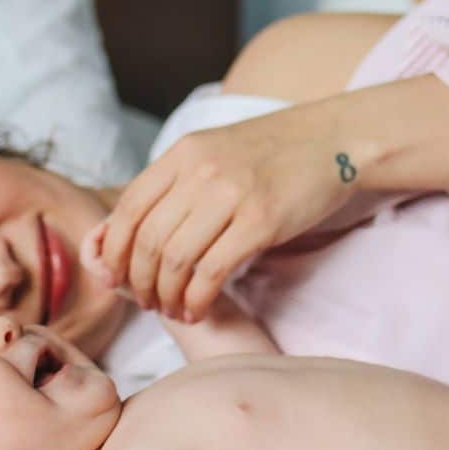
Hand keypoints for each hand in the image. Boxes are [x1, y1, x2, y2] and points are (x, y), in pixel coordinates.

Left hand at [81, 108, 356, 320]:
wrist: (334, 140)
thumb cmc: (274, 153)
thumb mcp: (215, 152)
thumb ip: (177, 182)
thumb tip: (133, 229)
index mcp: (184, 153)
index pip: (128, 207)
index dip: (114, 250)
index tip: (114, 277)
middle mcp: (201, 171)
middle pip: (148, 239)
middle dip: (138, 281)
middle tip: (145, 302)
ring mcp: (231, 195)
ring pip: (175, 259)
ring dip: (166, 295)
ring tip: (172, 309)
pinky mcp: (261, 222)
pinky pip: (212, 271)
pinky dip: (197, 298)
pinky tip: (197, 308)